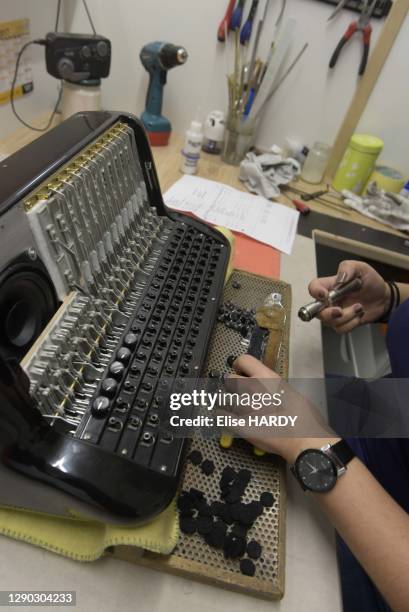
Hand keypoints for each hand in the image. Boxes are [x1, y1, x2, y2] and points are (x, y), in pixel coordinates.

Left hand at [223, 355, 338, 463]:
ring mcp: (244, 407)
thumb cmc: (305, 418)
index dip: (240, 365)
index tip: (241, 371)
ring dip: (229, 402)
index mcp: (267, 378)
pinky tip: (226, 418)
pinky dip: (222, 416)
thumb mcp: (293, 393)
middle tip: (241, 393)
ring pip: (225, 397)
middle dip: (233, 385)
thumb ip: (276, 387)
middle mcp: (252, 389)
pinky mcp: (239, 425)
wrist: (305, 441)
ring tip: (238, 408)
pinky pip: (220, 416)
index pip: (243, 360)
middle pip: (230, 379)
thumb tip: (269, 389)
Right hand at [308, 260, 389, 333]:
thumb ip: (348, 268)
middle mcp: (329, 300)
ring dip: (346, 317)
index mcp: (330, 285)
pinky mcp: (343, 323)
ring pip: (330, 322)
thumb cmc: (370, 281)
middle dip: (329, 313)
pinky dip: (351, 323)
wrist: (383, 298)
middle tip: (340, 310)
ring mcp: (335, 313)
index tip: (325, 295)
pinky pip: (340, 328)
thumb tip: (340, 278)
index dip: (315, 292)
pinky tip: (358, 315)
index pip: (313, 288)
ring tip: (359, 308)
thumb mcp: (361, 268)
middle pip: (316, 311)